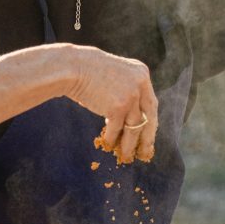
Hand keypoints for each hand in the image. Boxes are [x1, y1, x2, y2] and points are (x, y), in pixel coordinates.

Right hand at [64, 47, 158, 163]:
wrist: (73, 67)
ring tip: (125, 155)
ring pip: (135, 127)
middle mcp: (141, 84)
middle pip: (149, 117)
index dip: (149, 122)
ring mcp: (131, 95)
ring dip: (128, 144)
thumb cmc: (89, 73)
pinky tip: (107, 144)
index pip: (151, 104)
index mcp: (142, 74)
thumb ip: (128, 91)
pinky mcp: (118, 107)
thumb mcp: (116, 76)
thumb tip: (132, 120)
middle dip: (146, 138)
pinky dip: (111, 138)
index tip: (148, 135)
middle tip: (144, 152)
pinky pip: (117, 129)